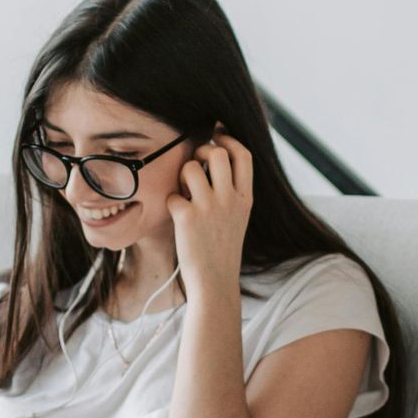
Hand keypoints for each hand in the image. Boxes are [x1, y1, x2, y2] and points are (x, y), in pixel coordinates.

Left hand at [168, 128, 252, 301]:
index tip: (217, 135)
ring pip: (191, 168)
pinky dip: (171, 202)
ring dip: (182, 176)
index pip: (243, 154)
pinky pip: (173, 194)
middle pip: (217, 152)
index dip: (228, 139)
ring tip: (185, 192)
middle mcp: (230, 199)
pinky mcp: (187, 218)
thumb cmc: (222, 248)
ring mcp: (209, 208)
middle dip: (202, 150)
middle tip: (196, 161)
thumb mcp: (238, 216)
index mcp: (246, 197)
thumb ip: (232, 190)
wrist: (215, 281)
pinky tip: (177, 216)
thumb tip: (215, 157)